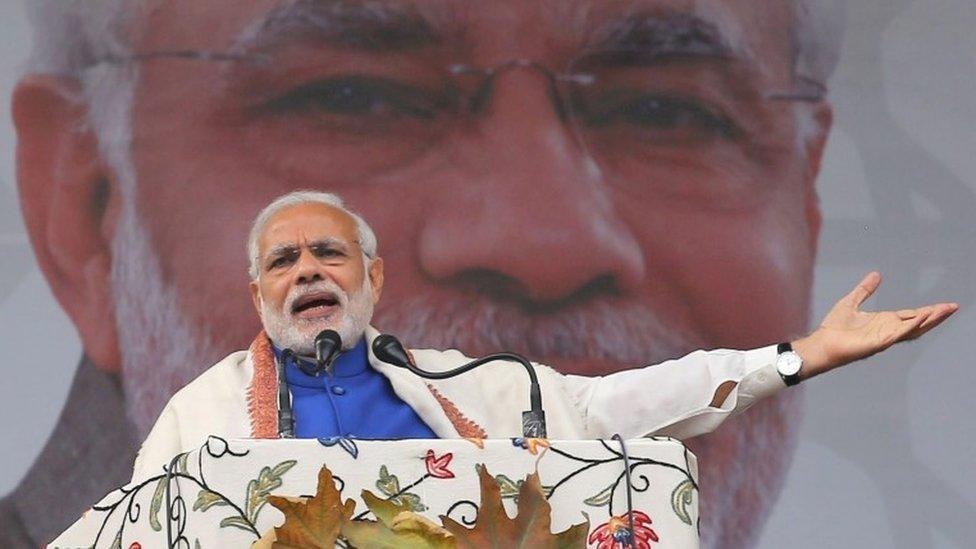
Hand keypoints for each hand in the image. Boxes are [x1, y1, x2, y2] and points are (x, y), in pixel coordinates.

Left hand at [792, 272, 957, 378]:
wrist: (822, 343)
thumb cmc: (834, 328)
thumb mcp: (851, 302)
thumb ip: (865, 290)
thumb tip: (876, 275)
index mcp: (884, 321)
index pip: (912, 315)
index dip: (928, 311)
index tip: (945, 305)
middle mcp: (888, 330)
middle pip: (918, 322)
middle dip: (936, 315)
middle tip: (953, 307)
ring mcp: (885, 337)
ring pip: (914, 329)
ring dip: (930, 320)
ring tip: (945, 310)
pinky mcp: (879, 343)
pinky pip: (899, 334)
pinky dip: (911, 326)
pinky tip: (922, 317)